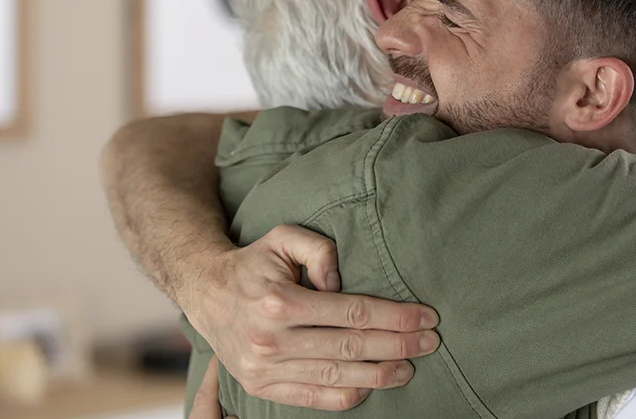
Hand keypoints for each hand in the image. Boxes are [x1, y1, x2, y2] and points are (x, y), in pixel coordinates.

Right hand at [184, 224, 440, 409]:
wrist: (205, 293)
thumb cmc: (254, 262)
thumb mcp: (283, 237)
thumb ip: (318, 248)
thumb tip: (342, 279)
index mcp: (279, 301)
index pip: (353, 312)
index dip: (395, 316)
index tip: (427, 316)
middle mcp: (271, 339)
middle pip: (351, 347)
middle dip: (398, 345)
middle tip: (431, 341)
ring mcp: (264, 368)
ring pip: (337, 377)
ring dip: (380, 374)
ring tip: (410, 366)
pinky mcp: (260, 387)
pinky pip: (313, 398)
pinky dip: (348, 395)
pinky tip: (373, 384)